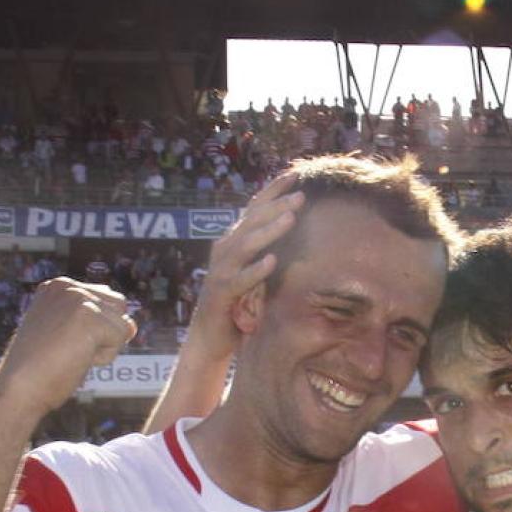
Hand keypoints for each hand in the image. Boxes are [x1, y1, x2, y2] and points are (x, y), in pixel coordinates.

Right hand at [0, 278, 137, 418]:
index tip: (61, 342)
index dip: (94, 330)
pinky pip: (120, 339)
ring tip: (71, 354)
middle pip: (118, 306)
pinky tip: (76, 359)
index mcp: (58, 286)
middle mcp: (67, 286)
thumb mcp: (68, 335)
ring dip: (104, 347)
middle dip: (104, 334)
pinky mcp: (89, 316)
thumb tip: (133, 325)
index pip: (105, 300)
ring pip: (122, 324)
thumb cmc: (41, 369)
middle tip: (69, 349)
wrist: (19, 389)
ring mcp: (78, 298)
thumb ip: (97, 322)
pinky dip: (104, 357)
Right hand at [187, 177, 302, 354]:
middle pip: (251, 221)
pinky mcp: (222, 294)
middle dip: (276, 206)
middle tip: (300, 195)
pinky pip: (240, 279)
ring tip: (291, 219)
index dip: (273, 191)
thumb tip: (294, 228)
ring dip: (269, 231)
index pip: (254, 209)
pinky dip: (256, 269)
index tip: (295, 175)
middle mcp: (225, 251)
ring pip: (246, 245)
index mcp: (234, 241)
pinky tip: (272, 261)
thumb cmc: (237, 303)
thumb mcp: (253, 270)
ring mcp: (221, 271)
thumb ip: (264, 250)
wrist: (210, 337)